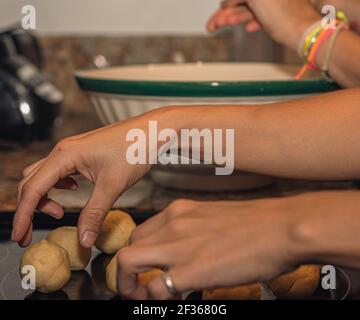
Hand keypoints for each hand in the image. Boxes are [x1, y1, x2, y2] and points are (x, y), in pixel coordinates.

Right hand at [12, 117, 154, 247]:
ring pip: (44, 176)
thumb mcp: (113, 185)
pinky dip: (58, 186)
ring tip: (59, 212)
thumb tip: (83, 240)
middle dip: (28, 209)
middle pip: (32, 182)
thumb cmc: (134, 149)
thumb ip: (95, 213)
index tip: (19, 236)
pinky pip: (59, 171)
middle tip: (30, 233)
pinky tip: (72, 191)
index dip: (23, 215)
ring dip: (43, 197)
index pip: (33, 189)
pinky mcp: (82, 153)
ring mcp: (72, 151)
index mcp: (65, 155)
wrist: (152, 131)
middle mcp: (63, 151)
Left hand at [115, 198, 302, 299]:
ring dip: (130, 285)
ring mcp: (178, 245)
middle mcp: (173, 224)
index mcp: (179, 211)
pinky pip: (155, 288)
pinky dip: (156, 299)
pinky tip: (172, 300)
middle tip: (138, 289)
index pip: (141, 232)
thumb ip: (193, 231)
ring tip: (143, 298)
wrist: (281, 228)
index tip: (143, 270)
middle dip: (127, 272)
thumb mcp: (214, 218)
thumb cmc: (256, 225)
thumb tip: (184, 251)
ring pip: (128, 262)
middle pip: (129, 246)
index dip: (137, 254)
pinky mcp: (190, 270)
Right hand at [207, 0, 321, 50]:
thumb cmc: (286, 17)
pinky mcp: (279, 14)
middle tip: (213, 24)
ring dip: (234, 18)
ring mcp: (276, 2)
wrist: (305, 34)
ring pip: (250, 8)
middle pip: (243, 0)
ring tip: (222, 26)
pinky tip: (248, 27)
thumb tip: (228, 1)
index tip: (217, 15)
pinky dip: (252, 21)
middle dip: (227, 12)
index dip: (227, 4)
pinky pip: (261, 16)